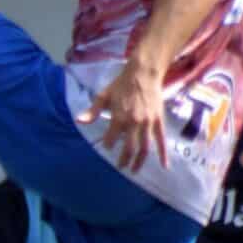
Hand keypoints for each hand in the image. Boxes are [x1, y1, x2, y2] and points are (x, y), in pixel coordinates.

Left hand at [77, 57, 168, 171]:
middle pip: (128, 148)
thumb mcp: (103, 95)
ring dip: (139, 161)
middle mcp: (134, 123)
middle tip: (120, 166)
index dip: (108, 144)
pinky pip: (161, 141)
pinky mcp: (158, 121)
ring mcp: (147, 123)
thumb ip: (92, 111)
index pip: (111, 139)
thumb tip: (79, 121)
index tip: (107, 146)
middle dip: (124, 159)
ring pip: (144, 148)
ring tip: (134, 170)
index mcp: (118, 118)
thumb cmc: (121, 84)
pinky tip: (164, 166)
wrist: (144, 73)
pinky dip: (163, 154)